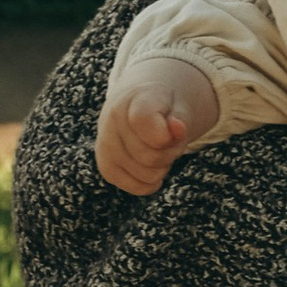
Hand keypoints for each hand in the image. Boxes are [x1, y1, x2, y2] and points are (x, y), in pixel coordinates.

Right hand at [95, 57, 221, 196]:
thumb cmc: (162, 108)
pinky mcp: (106, 167)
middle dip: (171, 152)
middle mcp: (112, 120)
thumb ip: (180, 118)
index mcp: (133, 98)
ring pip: (148, 175)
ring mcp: (105, 145)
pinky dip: (153, 181)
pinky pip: (140, 188)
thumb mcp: (177, 106)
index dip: (166, 135)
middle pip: (152, 157)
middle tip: (172, 139)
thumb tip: (179, 129)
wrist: (136, 105)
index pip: (144, 121)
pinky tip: (151, 164)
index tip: (176, 127)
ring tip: (159, 148)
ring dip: (163, 166)